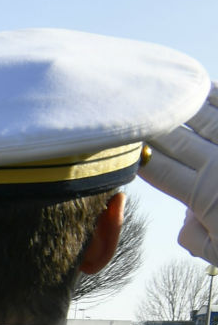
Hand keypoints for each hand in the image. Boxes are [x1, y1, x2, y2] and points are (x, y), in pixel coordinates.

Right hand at [140, 81, 217, 264]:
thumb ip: (193, 237)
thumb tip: (186, 217)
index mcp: (203, 196)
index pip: (159, 170)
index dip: (137, 156)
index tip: (117, 144)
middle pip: (177, 140)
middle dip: (151, 125)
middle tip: (128, 110)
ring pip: (206, 117)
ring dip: (181, 104)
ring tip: (160, 92)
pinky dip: (216, 95)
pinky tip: (203, 87)